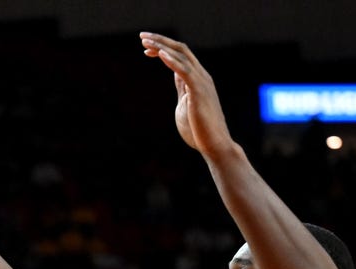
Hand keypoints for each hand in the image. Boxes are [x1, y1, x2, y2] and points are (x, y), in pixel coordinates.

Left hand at [140, 32, 234, 157]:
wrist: (214, 145)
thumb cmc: (199, 129)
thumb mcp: (185, 103)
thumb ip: (182, 88)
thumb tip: (176, 75)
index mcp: (198, 79)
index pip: (181, 56)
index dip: (163, 49)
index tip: (146, 50)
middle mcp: (201, 76)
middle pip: (181, 49)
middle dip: (161, 41)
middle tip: (142, 36)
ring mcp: (201, 83)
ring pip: (182, 56)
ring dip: (162, 46)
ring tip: (145, 41)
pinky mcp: (199, 92)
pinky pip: (185, 71)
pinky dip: (172, 61)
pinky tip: (160, 54)